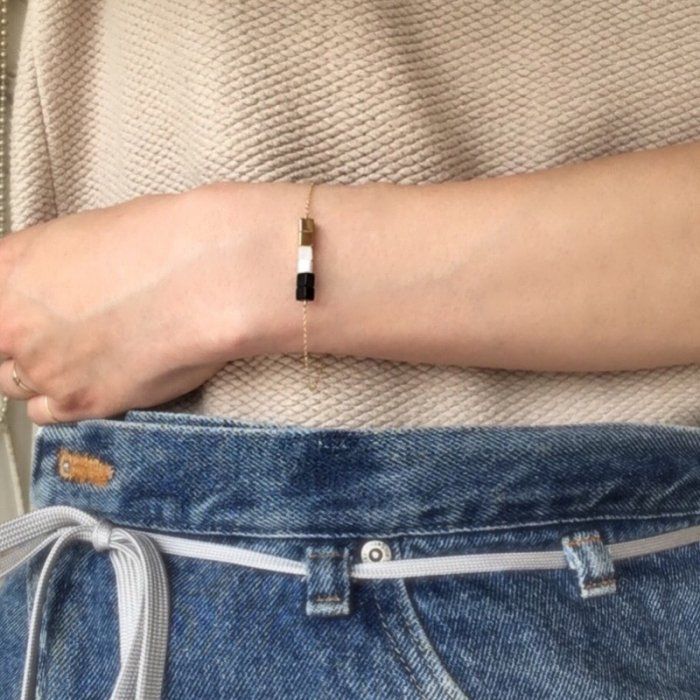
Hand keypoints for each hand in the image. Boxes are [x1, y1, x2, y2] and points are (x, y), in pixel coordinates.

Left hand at [0, 182, 302, 424]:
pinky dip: (64, 402)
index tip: (23, 320)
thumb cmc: (164, 242)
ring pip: (16, 384)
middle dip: (20, 344)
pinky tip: (94, 380)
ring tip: (83, 356)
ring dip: (42, 373)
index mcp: (8, 268)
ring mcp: (43, 366)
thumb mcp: (84, 237)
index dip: (7, 315)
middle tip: (57, 335)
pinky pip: (48, 414)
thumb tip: (57, 290)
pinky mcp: (81, 402)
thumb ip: (50, 272)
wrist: (205, 275)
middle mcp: (12, 321)